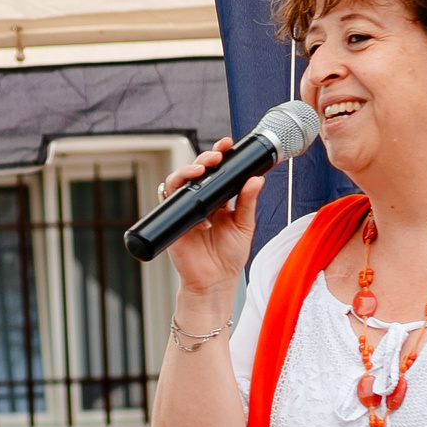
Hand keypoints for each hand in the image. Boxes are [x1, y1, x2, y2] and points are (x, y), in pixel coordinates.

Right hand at [158, 140, 263, 299]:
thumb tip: (257, 179)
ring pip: (179, 181)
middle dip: (204, 157)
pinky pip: (169, 200)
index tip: (228, 144)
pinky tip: (198, 205)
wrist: (214, 281)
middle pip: (196, 170)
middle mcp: (201, 201)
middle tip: (216, 155)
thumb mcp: (245, 226)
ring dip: (187, 170)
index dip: (220, 155)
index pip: (218, 171)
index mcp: (219, 199)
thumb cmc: (229, 257)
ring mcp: (185, 209)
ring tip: (201, 169)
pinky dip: (179, 194)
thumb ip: (248, 202)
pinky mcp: (173, 220)